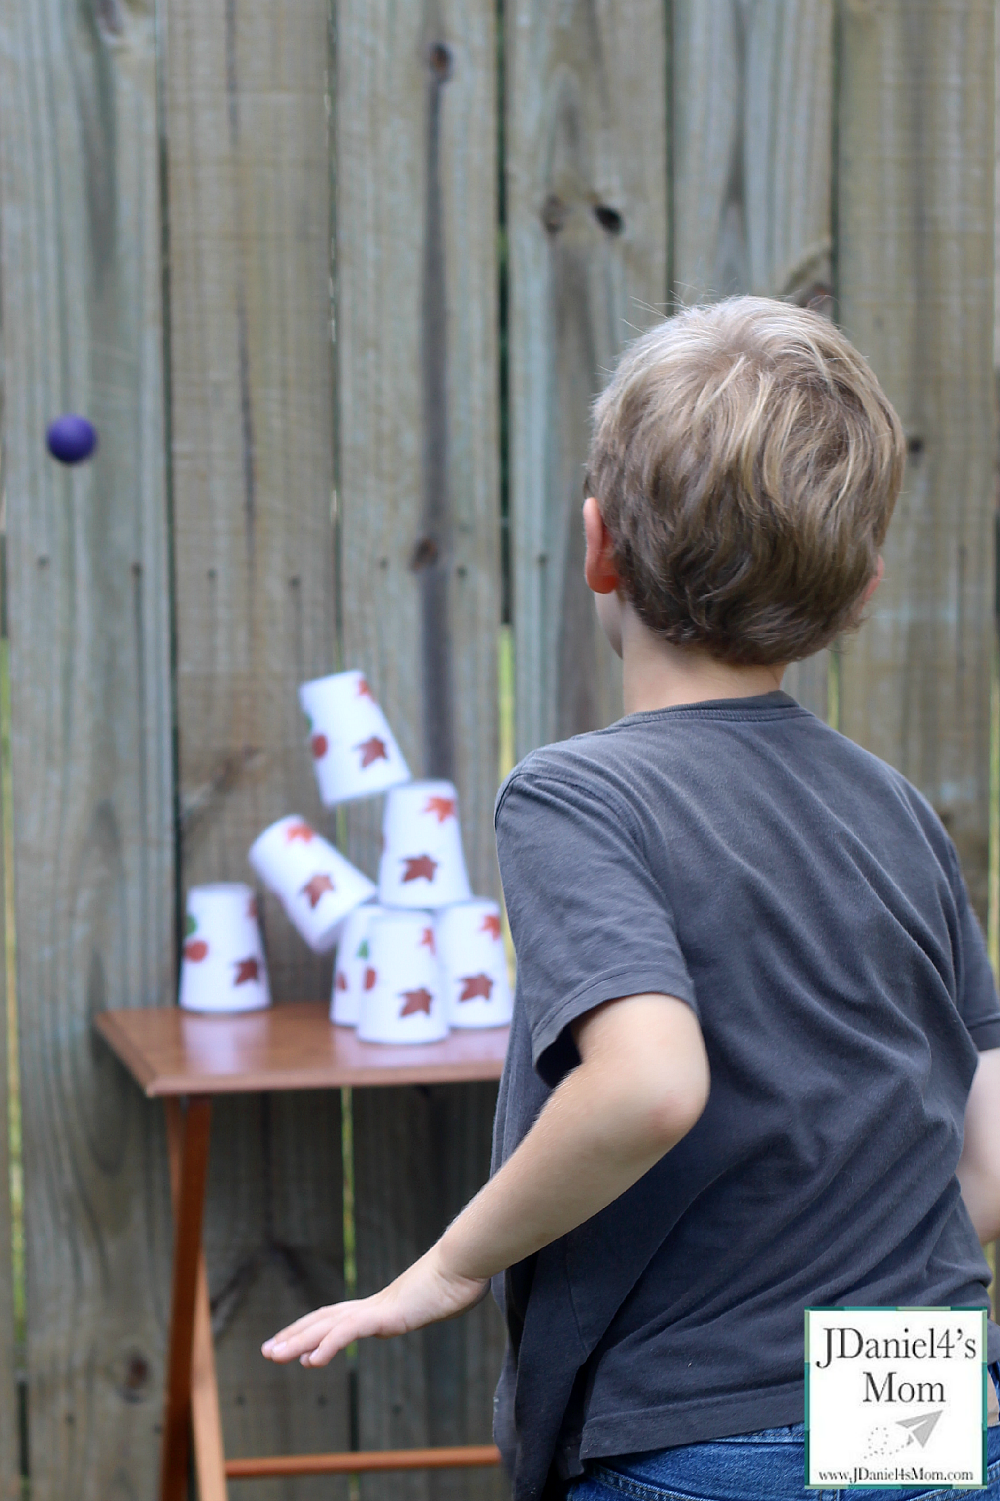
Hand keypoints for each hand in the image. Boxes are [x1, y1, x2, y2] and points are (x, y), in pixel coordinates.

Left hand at [261, 1245, 487, 1366]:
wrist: (468, 1261)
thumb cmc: (461, 1278)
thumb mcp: (439, 1301)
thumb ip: (431, 1304)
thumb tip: (443, 1301)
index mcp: (382, 1306)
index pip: (337, 1318)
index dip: (312, 1330)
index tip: (293, 1345)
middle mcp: (373, 1305)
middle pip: (323, 1320)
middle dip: (293, 1335)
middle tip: (266, 1350)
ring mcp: (378, 1309)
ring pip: (327, 1326)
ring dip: (298, 1341)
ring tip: (273, 1354)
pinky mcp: (386, 1314)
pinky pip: (350, 1332)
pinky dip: (327, 1345)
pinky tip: (310, 1360)